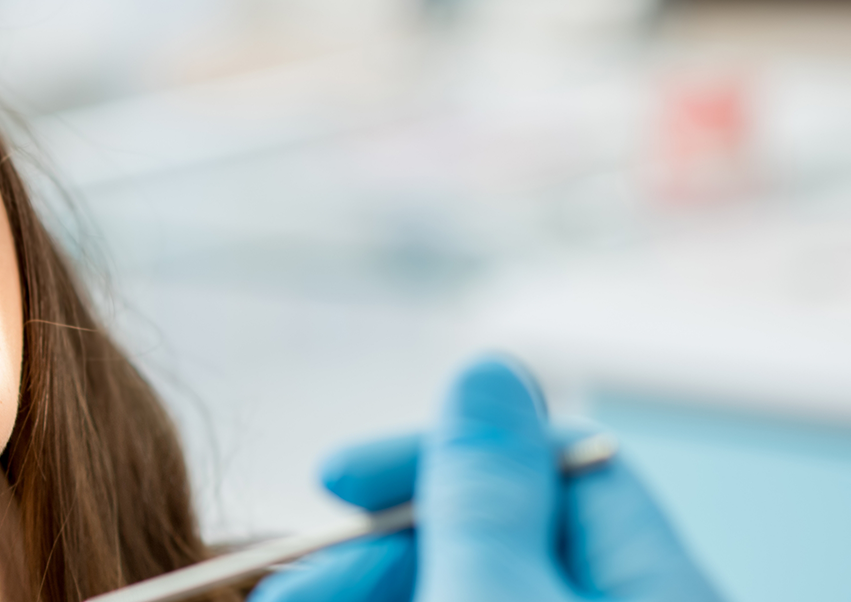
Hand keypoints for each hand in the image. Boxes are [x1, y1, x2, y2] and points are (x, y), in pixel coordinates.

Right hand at [250, 358, 720, 601]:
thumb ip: (484, 490)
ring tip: (294, 599)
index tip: (333, 479)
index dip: (434, 456)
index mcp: (656, 583)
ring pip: (464, 580)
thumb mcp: (491, 596)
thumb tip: (488, 371)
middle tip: (294, 582)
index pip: (553, 462)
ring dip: (373, 581)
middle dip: (382, 541)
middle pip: (499, 531)